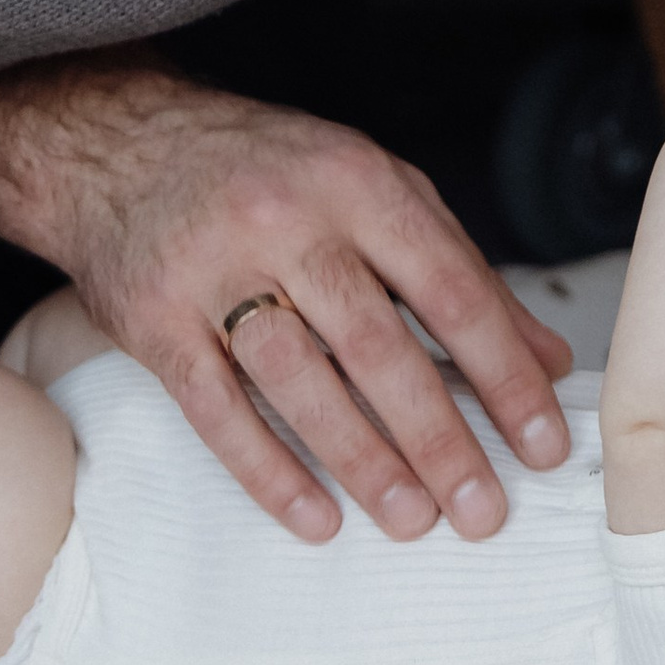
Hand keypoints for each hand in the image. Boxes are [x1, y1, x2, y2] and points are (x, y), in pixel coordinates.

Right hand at [0, 59, 571, 544]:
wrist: (115, 145)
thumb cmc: (267, 171)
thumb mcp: (372, 187)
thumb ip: (458, 267)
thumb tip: (549, 358)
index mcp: (356, 181)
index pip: (449, 288)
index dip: (503, 371)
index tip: (543, 441)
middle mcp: (286, 219)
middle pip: (377, 344)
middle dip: (440, 436)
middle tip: (484, 509)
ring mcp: (213, 269)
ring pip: (299, 380)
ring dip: (362, 460)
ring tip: (414, 520)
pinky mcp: (153, 320)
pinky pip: (215, 408)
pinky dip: (267, 470)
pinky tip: (315, 518)